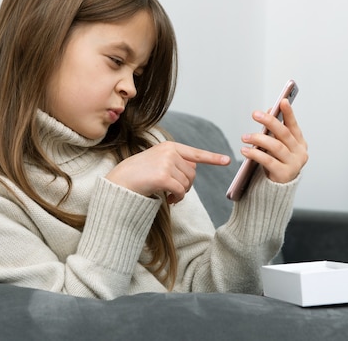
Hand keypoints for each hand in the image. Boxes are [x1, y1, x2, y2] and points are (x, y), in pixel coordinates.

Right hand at [106, 141, 230, 203]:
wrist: (120, 181)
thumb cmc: (138, 174)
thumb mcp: (157, 162)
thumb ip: (176, 162)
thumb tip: (194, 168)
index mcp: (169, 146)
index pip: (195, 153)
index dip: (212, 158)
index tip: (227, 160)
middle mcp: (169, 152)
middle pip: (192, 173)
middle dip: (186, 185)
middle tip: (173, 192)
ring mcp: (166, 163)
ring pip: (187, 183)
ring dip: (180, 194)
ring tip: (168, 196)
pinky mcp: (163, 176)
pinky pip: (180, 191)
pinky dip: (176, 199)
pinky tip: (167, 200)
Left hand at [240, 99, 307, 182]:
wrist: (279, 187)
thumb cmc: (278, 161)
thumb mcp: (278, 144)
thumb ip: (275, 130)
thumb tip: (270, 110)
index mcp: (299, 142)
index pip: (293, 125)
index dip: (289, 113)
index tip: (282, 101)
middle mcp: (300, 152)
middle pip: (284, 134)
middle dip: (269, 122)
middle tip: (255, 114)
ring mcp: (294, 164)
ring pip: (276, 146)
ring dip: (258, 139)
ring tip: (244, 136)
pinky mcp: (284, 174)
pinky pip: (268, 161)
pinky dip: (255, 154)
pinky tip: (245, 150)